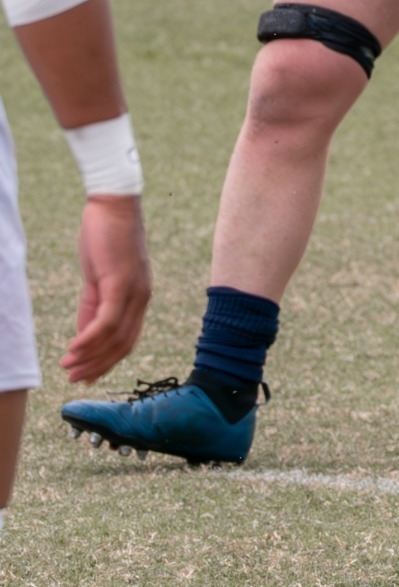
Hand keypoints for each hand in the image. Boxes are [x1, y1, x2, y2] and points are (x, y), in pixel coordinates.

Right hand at [60, 195, 150, 384]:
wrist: (113, 205)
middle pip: (124, 344)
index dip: (108, 361)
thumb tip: (84, 336)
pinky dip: (90, 339)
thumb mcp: (98, 278)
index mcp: (138, 298)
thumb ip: (92, 307)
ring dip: (90, 357)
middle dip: (99, 366)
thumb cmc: (105, 238)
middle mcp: (141, 298)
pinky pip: (107, 320)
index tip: (88, 377)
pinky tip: (72, 350)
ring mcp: (133, 291)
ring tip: (68, 369)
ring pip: (115, 337)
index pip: (128, 340)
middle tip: (75, 381)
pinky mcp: (120, 282)